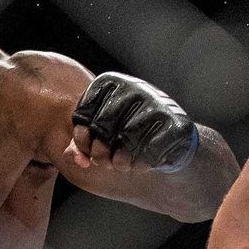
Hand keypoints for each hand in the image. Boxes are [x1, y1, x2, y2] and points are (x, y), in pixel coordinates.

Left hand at [66, 72, 197, 171]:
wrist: (173, 138)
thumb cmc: (129, 134)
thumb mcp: (101, 134)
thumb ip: (81, 143)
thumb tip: (75, 159)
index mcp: (111, 83)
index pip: (83, 113)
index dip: (82, 139)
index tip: (89, 152)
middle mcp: (133, 88)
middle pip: (102, 127)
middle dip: (100, 154)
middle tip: (106, 163)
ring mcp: (156, 103)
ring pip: (126, 139)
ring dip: (121, 162)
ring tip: (123, 165)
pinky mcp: (174, 124)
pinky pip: (149, 150)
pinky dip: (141, 164)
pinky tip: (140, 165)